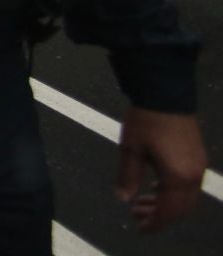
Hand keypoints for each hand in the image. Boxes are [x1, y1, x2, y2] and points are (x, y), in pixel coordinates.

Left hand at [115, 108, 206, 233]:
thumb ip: (128, 176)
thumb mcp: (131, 149)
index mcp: (177, 176)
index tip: (140, 227)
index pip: (168, 211)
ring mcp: (198, 165)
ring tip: (142, 202)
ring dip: (166, 204)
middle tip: (137, 215)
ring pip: (186, 197)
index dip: (155, 223)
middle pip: (181, 208)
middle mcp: (193, 175)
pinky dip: (173, 192)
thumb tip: (123, 198)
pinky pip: (189, 185)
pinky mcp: (197, 156)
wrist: (164, 93)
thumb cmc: (146, 120)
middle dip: (160, 216)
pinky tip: (155, 187)